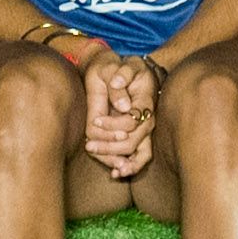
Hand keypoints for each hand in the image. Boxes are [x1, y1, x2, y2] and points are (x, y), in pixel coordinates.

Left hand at [83, 51, 158, 178]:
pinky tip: (115, 174)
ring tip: (108, 170)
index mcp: (145, 101)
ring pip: (140, 155)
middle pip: (134, 142)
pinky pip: (140, 157)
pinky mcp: (139, 136)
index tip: (96, 120)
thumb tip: (124, 105)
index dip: (113, 124)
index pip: (132, 121)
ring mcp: (145, 130)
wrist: (128, 71)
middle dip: (111, 147)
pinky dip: (130, 167)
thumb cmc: (123, 67)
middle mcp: (148, 119)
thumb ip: (123, 76)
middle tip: (89, 146)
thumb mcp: (121, 65)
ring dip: (123, 164)